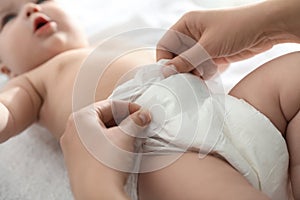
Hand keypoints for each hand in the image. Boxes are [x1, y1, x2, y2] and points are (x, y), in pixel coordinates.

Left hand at [61, 100, 150, 198]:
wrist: (96, 195)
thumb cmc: (106, 164)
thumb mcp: (126, 136)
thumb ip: (136, 120)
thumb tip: (143, 115)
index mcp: (80, 119)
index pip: (109, 105)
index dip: (129, 107)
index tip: (142, 113)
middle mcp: (72, 131)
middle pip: (103, 118)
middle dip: (124, 120)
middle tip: (139, 124)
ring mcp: (72, 147)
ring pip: (99, 132)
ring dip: (118, 132)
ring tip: (133, 137)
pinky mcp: (76, 161)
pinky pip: (95, 145)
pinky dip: (109, 143)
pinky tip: (121, 149)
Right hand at [157, 1, 298, 78]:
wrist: (267, 28)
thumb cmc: (237, 28)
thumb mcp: (208, 46)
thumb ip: (186, 61)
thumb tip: (166, 72)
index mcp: (186, 25)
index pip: (165, 45)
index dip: (164, 61)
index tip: (169, 76)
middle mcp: (192, 35)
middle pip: (176, 58)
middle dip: (181, 70)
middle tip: (186, 81)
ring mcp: (202, 46)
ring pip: (189, 66)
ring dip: (194, 74)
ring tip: (203, 76)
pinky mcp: (212, 55)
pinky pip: (201, 68)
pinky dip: (205, 74)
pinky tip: (214, 73)